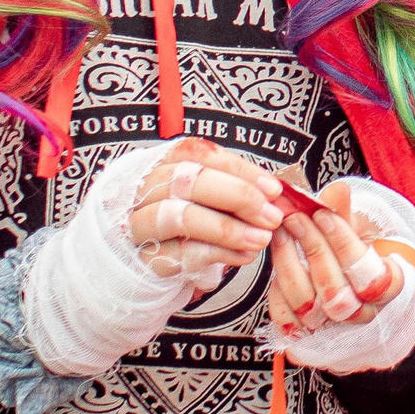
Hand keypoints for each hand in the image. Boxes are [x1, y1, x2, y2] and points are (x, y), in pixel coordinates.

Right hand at [127, 138, 284, 283]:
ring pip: (183, 218)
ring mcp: (139, 223)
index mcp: (163, 163)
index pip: (201, 154)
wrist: (140, 258)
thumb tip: (275, 195)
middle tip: (271, 216)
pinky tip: (242, 256)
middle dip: (238, 197)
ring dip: (230, 230)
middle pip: (189, 182)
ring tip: (260, 239)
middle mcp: (145, 188)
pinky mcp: (142, 257)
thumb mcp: (205, 196)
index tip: (273, 189)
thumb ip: (234, 188)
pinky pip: (181, 254)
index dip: (240, 170)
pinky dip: (218, 255)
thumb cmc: (184, 218)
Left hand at [266, 181, 406, 339]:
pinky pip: (285, 317)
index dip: (346, 246)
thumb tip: (337, 190)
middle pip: (337, 291)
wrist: (339, 270)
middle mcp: (362, 311)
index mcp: (387, 286)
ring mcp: (332, 324)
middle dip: (313, 249)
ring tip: (280, 231)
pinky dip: (276, 288)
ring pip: (308, 303)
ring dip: (289, 262)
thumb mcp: (355, 226)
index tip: (324, 215)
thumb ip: (345, 211)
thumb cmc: (351, 248)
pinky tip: (277, 259)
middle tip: (296, 217)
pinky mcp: (303, 331)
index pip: (372, 276)